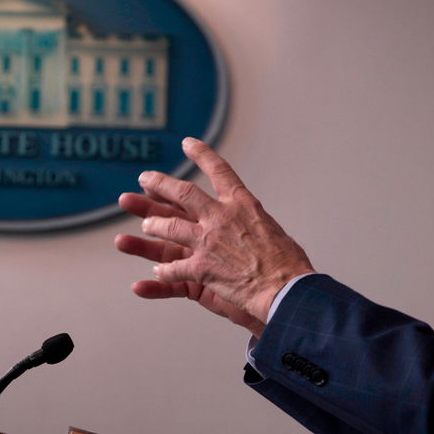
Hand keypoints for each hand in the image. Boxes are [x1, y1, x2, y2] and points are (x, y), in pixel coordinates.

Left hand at [114, 138, 313, 331]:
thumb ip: (253, 223)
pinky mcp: (201, 268)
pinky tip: (159, 273)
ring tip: (145, 224)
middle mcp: (221, 217)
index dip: (202, 155)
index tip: (188, 143)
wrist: (286, 289)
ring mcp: (208, 242)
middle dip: (160, 184)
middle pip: (183, 193)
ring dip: (154, 225)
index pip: (219, 171)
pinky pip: (173, 268)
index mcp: (242, 204)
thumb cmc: (288, 264)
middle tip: (145, 177)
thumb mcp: (272, 230)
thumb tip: (253, 223)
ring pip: (169, 227)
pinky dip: (165, 271)